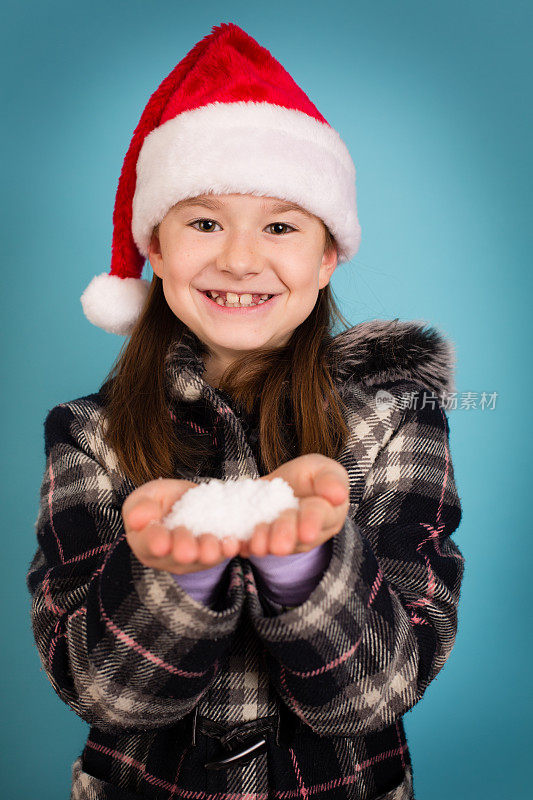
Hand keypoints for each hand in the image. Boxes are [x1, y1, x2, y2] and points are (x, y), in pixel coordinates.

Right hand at [122, 479, 240, 574]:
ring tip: (213, 547)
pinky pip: (222, 553)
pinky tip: (233, 542)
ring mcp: (192, 559)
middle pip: (175, 556)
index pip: (147, 543)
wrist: (185, 502)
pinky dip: (228, 548)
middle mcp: (168, 556)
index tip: (161, 543)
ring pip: (201, 558)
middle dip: (184, 550)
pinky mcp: (214, 555)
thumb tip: (137, 518)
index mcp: (144, 541)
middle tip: (189, 551)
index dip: (155, 542)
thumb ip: (141, 506)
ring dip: (208, 553)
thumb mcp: (147, 496)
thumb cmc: (160, 501)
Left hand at [238, 454, 349, 558]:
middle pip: (296, 535)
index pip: (320, 516)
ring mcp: (285, 538)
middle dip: (286, 537)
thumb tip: (338, 494)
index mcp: (327, 513)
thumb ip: (330, 479)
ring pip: (275, 542)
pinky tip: (239, 546)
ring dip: (265, 544)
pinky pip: (253, 544)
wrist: (286, 485)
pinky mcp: (262, 539)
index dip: (312, 523)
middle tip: (278, 546)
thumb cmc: (311, 476)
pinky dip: (244, 546)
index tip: (306, 533)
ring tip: (257, 546)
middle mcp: (307, 531)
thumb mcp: (322, 469)